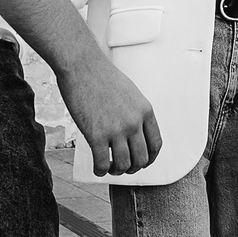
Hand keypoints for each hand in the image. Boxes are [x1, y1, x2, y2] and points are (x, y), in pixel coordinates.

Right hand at [64, 57, 160, 176]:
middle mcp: (134, 122)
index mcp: (145, 111)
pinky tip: (97, 168)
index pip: (156, 144)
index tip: (141, 162)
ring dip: (117, 171)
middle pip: (142, 159)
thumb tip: (134, 133)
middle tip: (122, 167)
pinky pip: (102, 163)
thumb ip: (135, 112)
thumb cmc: (101, 76)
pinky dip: (100, 170)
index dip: (150, 158)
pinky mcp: (96, 135)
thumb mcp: (129, 93)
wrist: (81, 65)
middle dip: (133, 168)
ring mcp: (116, 130)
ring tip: (109, 167)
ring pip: (123, 165)